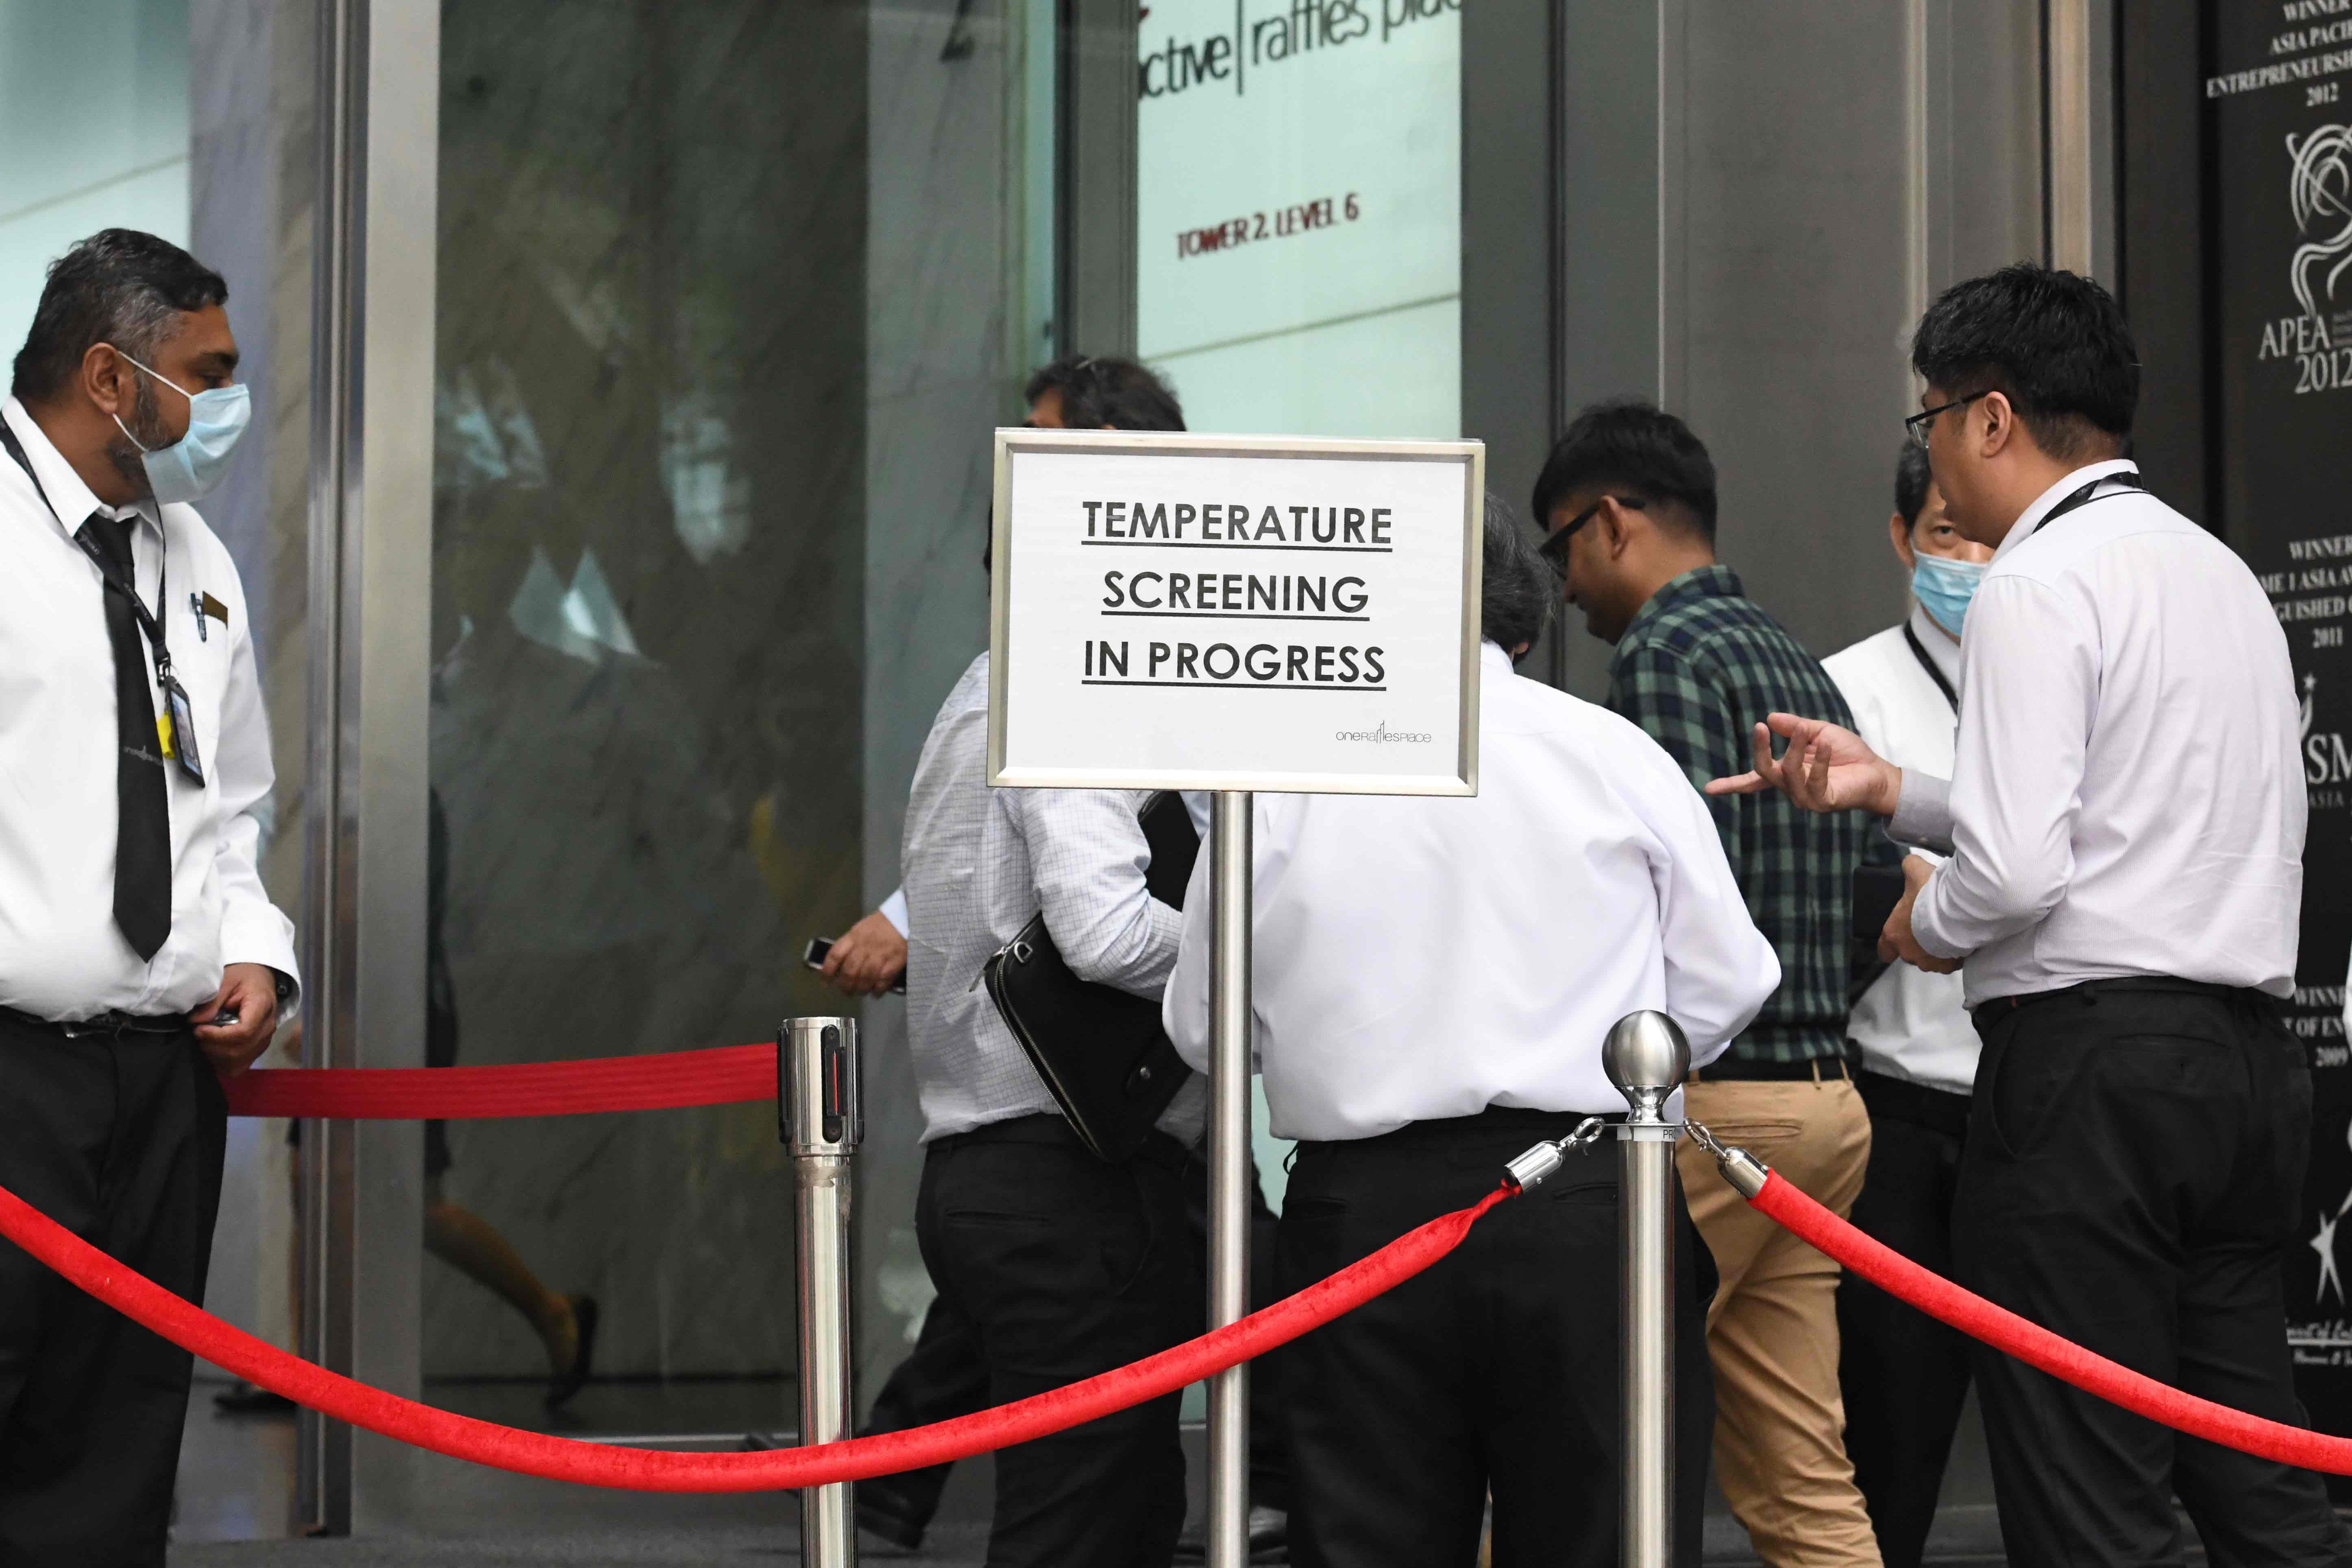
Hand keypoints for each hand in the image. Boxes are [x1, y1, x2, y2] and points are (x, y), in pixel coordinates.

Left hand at [192, 963, 282, 1076]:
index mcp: (262, 1006)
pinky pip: (239, 1066)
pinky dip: (223, 1062)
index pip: (244, 1032)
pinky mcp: (257, 1049)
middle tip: (197, 1033)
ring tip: (204, 1040)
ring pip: (239, 1062)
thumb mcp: (227, 980)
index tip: (199, 1028)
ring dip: (215, 1055)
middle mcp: (268, 1027)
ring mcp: (264, 1041)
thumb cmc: (244, 977)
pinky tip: (213, 1049)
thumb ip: (212, 1001)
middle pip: (240, 1051)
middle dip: (212, 1046)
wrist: (260, 979)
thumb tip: (194, 1021)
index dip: (218, 1035)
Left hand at [819, 909, 906, 996]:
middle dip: (845, 985)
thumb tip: (840, 966)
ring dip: (861, 989)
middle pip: (850, 971)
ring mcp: (880, 954)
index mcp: (853, 937)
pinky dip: (877, 989)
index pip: (835, 955)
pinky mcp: (895, 961)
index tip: (826, 982)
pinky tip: (876, 993)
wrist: (905, 917)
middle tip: (847, 992)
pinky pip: (883, 980)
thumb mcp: (860, 929)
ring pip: (865, 978)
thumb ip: (850, 945)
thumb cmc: (880, 925)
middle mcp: (864, 946)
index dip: (827, 971)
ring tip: (860, 992)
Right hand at [1706, 713, 1903, 816]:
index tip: (1708, 788)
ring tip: (1805, 730)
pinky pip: (1815, 781)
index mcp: (1786, 774)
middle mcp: (1791, 788)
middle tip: (1760, 728)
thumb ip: (1795, 727)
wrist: (1877, 773)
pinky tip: (1827, 747)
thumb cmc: (1849, 754)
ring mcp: (1806, 797)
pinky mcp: (1824, 801)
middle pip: (1764, 772)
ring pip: (1789, 774)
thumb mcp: (1819, 732)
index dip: (1731, 784)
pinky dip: (1820, 762)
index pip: (1754, 780)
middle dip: (1760, 750)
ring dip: (1796, 749)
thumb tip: (1771, 717)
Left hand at [1879, 855, 1962, 973]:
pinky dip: (1956, 953)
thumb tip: (1910, 864)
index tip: (1900, 936)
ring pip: (1932, 959)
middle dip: (1919, 943)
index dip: (1891, 944)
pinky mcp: (1951, 966)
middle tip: (1931, 925)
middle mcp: (1909, 953)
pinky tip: (1962, 936)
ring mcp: (1931, 962)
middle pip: (1910, 953)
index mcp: (1894, 934)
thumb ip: (1909, 868)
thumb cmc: (1931, 893)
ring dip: (1938, 948)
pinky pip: (1951, 962)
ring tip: (1949, 930)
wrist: (1961, 910)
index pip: (1884, 950)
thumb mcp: (1916, 872)